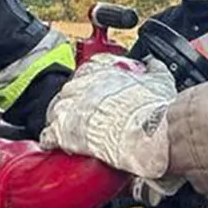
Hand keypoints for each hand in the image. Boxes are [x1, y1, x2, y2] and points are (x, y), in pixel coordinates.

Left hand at [39, 54, 176, 179]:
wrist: (147, 132)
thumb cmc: (153, 108)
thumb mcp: (159, 80)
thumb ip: (154, 69)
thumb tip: (152, 64)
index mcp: (103, 70)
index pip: (88, 70)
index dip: (92, 83)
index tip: (95, 91)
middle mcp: (83, 84)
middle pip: (69, 90)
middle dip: (76, 101)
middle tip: (85, 114)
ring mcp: (71, 106)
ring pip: (56, 109)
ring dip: (61, 118)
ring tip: (68, 129)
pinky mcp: (64, 131)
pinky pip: (48, 134)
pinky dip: (51, 139)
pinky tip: (55, 144)